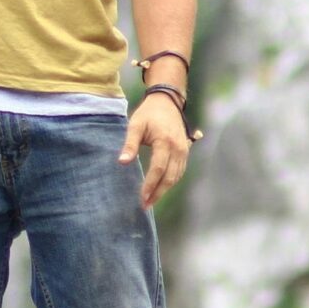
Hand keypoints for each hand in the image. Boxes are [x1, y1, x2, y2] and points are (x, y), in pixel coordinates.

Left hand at [120, 93, 191, 208]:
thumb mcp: (135, 125)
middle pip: (169, 177)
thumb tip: (122, 162)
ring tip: (151, 200)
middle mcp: (178, 148)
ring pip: (176, 176)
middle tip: (145, 205)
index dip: (150, 185)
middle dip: (157, 193)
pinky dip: (171, 182)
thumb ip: (130, 144)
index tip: (141, 198)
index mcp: (165, 141)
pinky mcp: (186, 151)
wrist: (167, 102)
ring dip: (164, 190)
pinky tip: (161, 189)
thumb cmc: (148, 113)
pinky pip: (180, 171)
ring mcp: (184, 150)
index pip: (158, 169)